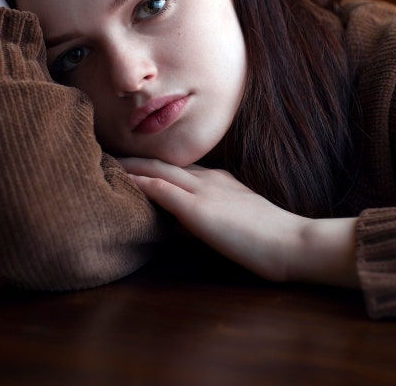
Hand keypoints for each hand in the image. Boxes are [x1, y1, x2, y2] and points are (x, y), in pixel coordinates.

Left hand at [120, 158, 358, 287]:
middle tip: (105, 153)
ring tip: (102, 160)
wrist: (293, 243)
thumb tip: (181, 225)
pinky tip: (119, 179)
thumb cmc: (272, 240)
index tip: (128, 162)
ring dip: (129, 165)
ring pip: (157, 170)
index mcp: (219, 181)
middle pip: (162, 163)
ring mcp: (203, 192)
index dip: (152, 165)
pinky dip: (139, 182)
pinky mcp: (199, 210)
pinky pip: (162, 190)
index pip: (178, 169)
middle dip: (133, 158)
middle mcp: (208, 179)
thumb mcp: (237, 223)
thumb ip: (211, 219)